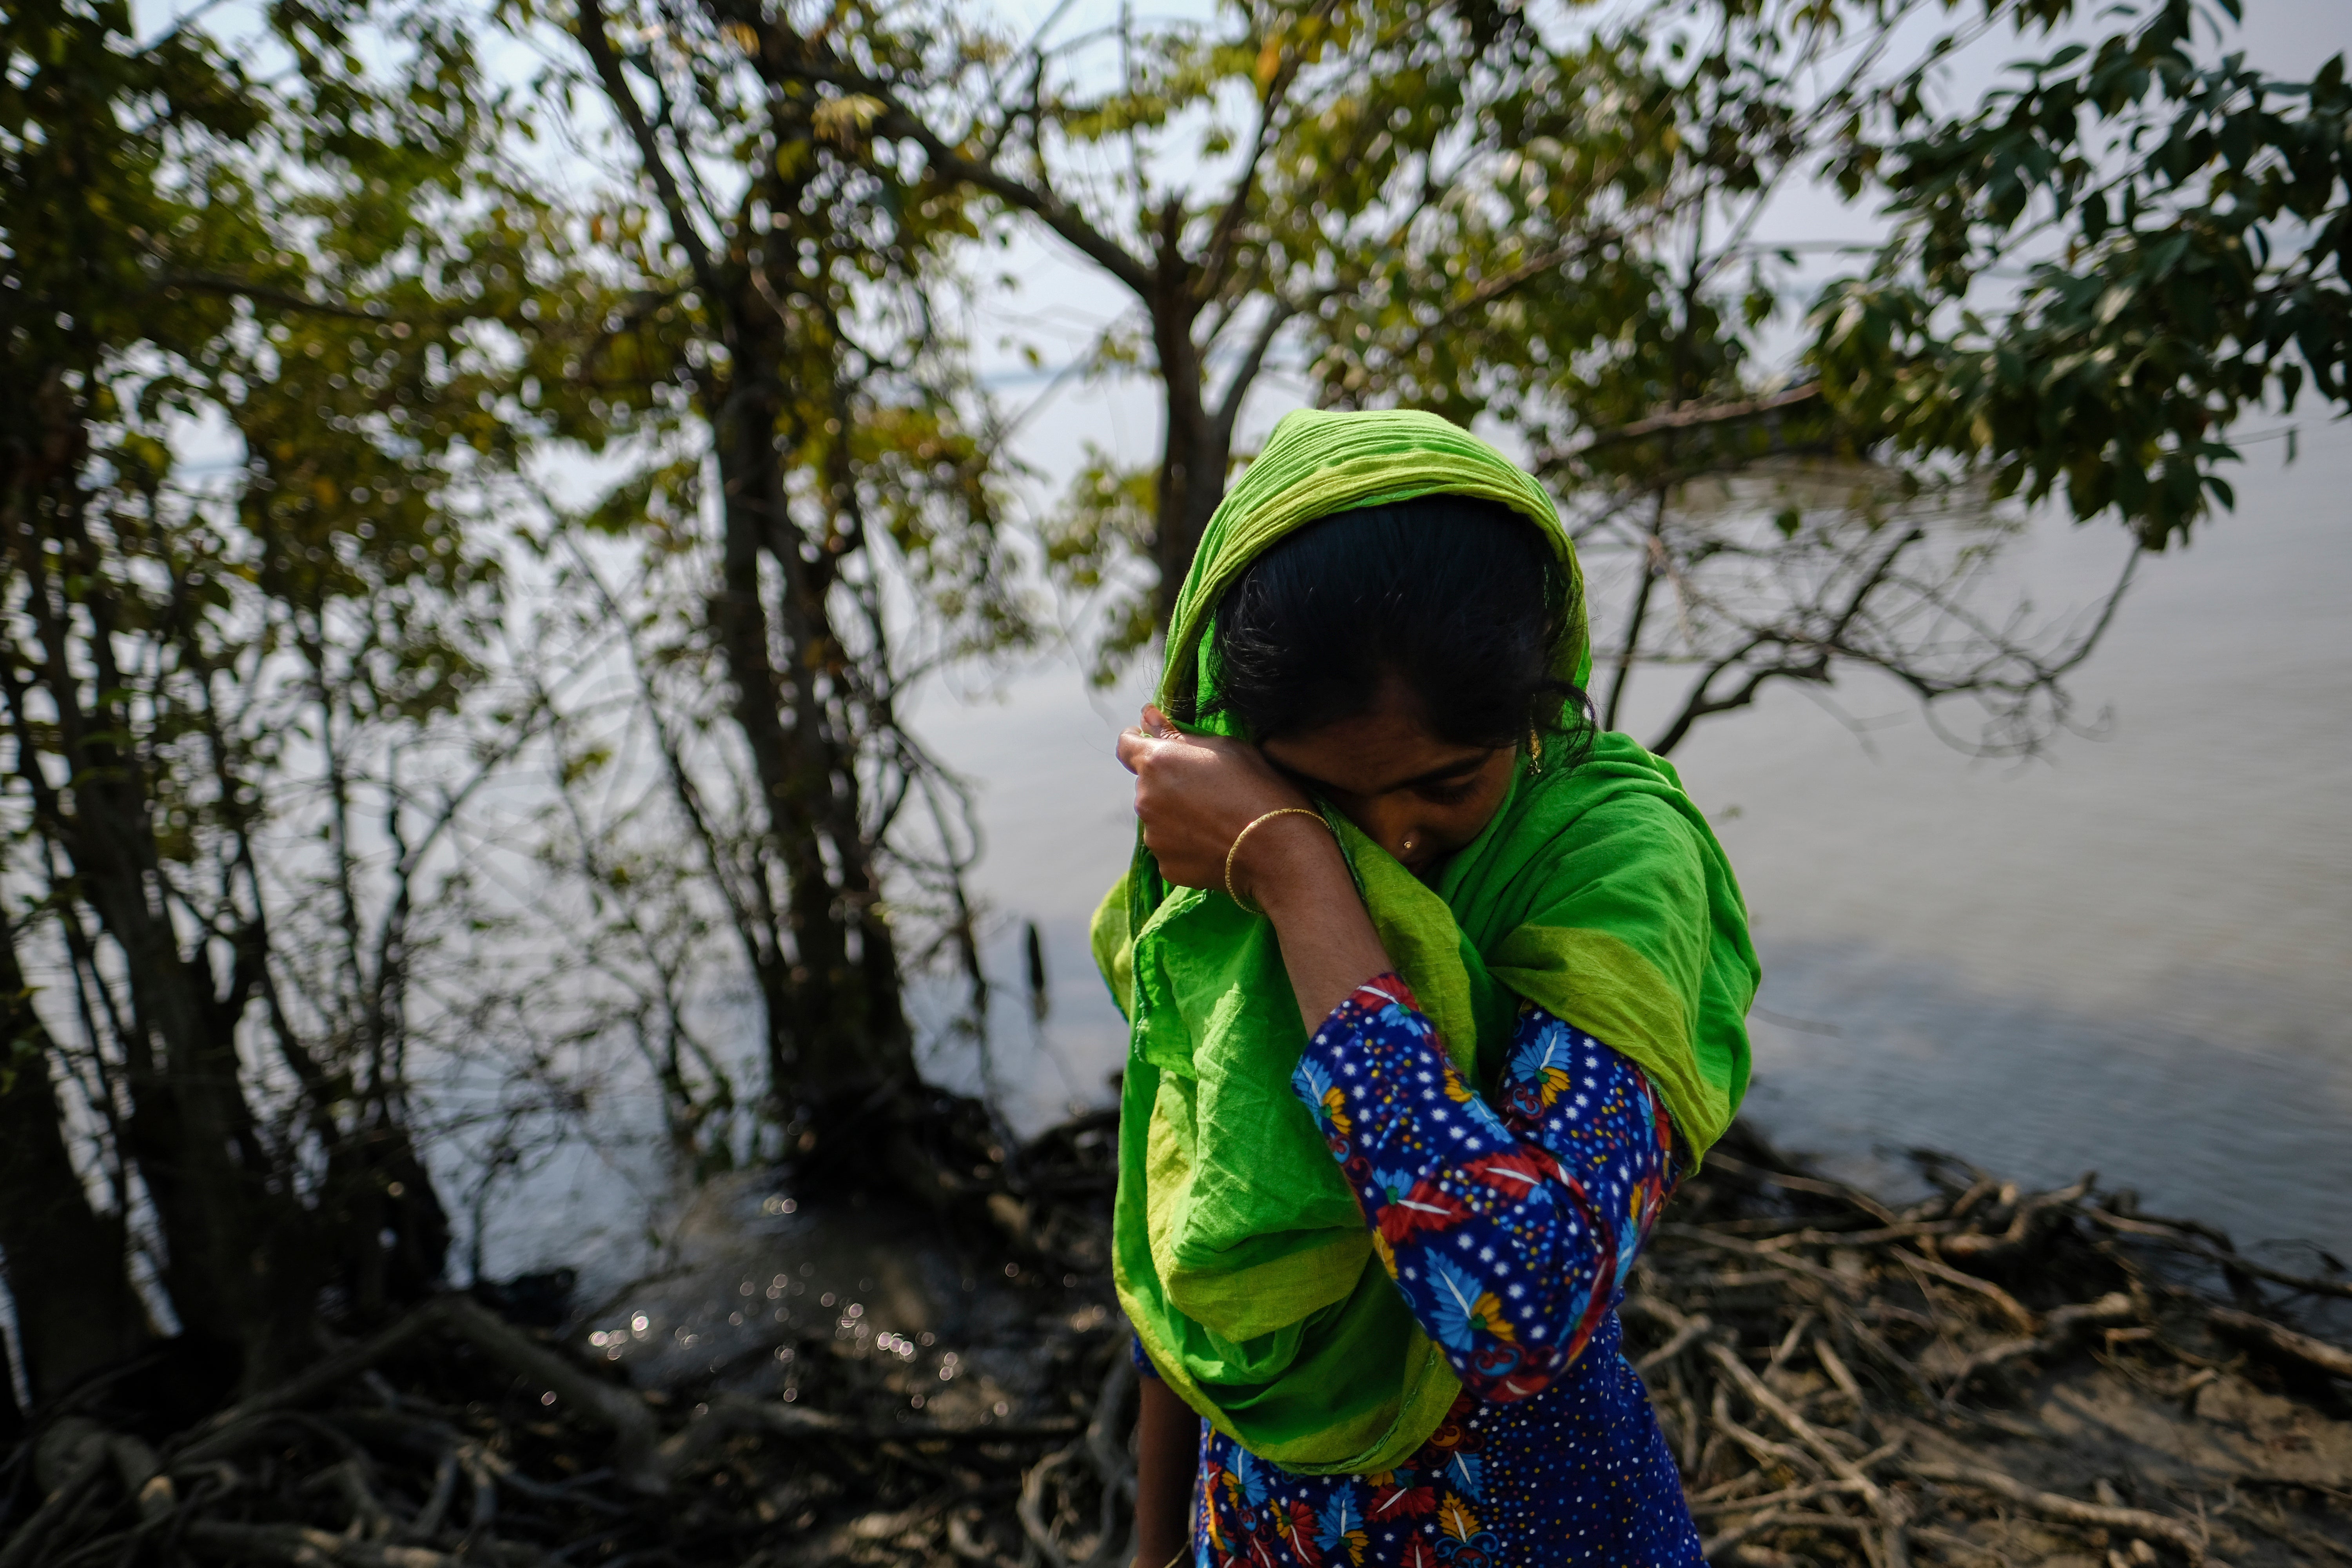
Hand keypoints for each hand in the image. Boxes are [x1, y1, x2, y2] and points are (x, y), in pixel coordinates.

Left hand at [1115, 704, 1322, 903]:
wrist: (1277, 849)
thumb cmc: (1258, 787)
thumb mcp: (1225, 747)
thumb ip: (1178, 733)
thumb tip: (1147, 716)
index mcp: (1156, 762)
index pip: (1126, 745)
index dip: (1138, 741)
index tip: (1155, 743)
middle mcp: (1144, 799)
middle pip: (1147, 784)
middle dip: (1168, 782)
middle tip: (1208, 788)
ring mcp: (1153, 837)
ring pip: (1158, 817)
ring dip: (1176, 814)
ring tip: (1216, 819)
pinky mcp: (1166, 866)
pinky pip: (1170, 848)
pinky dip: (1186, 844)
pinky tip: (1216, 843)